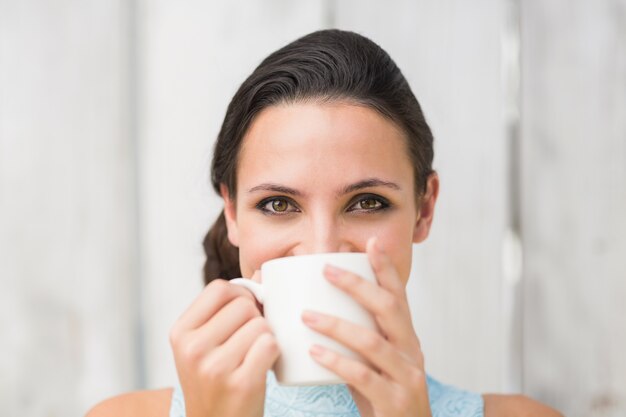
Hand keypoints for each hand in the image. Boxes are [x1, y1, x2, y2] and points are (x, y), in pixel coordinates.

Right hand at [170, 273, 278, 416]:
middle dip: (254, 318)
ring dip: (265, 337)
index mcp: (181, 332)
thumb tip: (263, 273)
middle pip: (244, 305)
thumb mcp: (203, 345)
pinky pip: (271, 344)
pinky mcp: (241, 382)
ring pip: (261, 324)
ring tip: (252, 356)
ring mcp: (215, 367)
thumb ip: (225, 309)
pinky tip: (261, 366)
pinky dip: (273, 353)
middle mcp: (193, 348)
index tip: (242, 313)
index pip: (219, 288)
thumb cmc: (215, 380)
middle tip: (248, 340)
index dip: (240, 295)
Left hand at [301, 238, 431, 416]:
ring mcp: (407, 377)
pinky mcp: (396, 401)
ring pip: (372, 342)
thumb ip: (356, 341)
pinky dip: (337, 361)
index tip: (370, 243)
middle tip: (326, 269)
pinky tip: (315, 352)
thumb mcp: (376, 363)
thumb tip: (317, 312)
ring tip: (306, 315)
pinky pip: (363, 377)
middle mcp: (412, 352)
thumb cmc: (384, 398)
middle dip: (357, 284)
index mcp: (407, 338)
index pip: (399, 296)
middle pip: (388, 308)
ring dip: (336, 325)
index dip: (386, 268)